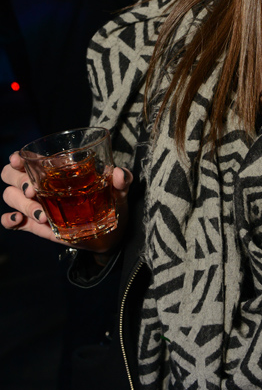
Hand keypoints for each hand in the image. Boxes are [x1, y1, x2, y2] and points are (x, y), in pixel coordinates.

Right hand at [1, 151, 131, 253]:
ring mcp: (35, 205)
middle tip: (34, 192)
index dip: (18, 156)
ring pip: (10, 196)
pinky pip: (10, 221)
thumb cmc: (111, 203)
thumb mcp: (119, 191)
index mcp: (55, 171)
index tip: (18, 159)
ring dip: (22, 204)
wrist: (110, 233)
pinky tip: (20, 221)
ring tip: (43, 216)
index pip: (28, 158)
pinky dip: (9, 220)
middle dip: (18, 180)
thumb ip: (122, 180)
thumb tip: (120, 174)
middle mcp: (40, 185)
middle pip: (11, 175)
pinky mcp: (34, 225)